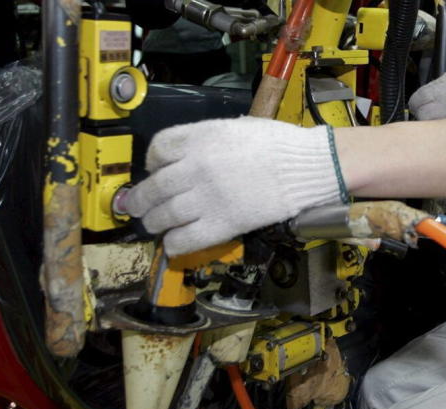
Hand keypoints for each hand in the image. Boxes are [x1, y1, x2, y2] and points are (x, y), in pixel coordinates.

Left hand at [126, 117, 344, 255]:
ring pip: (163, 215)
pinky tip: (173, 244)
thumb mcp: (237, 126)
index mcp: (201, 137)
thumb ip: (206, 138)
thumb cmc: (278, 143)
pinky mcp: (222, 224)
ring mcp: (207, 197)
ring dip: (153, 223)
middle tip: (136, 207)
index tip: (154, 170)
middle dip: (140, 200)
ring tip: (152, 226)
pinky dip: (173, 244)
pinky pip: (184, 239)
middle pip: (154, 186)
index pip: (159, 148)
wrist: (308, 166)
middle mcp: (196, 166)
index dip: (151, 161)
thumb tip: (187, 155)